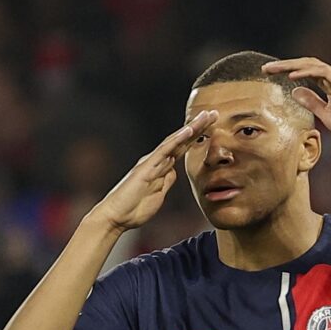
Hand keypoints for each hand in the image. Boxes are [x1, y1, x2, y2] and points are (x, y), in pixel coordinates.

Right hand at [88, 110, 217, 232]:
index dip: (197, 137)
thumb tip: (173, 171)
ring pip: (175, 141)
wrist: (116, 217)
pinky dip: (177, 140)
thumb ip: (166, 181)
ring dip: (191, 128)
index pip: (183, 148)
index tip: (213, 126)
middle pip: (181, 140)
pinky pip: (164, 151)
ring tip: (206, 116)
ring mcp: (152, 162)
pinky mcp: (147, 167)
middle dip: (198, 127)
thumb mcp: (158, 194)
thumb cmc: (135, 207)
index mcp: (161, 167)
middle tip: (214, 113)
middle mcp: (156, 160)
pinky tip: (188, 130)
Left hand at [262, 57, 330, 146]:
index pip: (305, 72)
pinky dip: (305, 72)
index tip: (269, 75)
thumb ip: (312, 102)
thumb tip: (295, 92)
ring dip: (291, 65)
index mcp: (330, 84)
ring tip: (273, 69)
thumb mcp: (327, 115)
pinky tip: (291, 76)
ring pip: (311, 64)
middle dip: (284, 65)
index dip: (287, 71)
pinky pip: (322, 72)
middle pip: (305, 65)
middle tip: (265, 69)